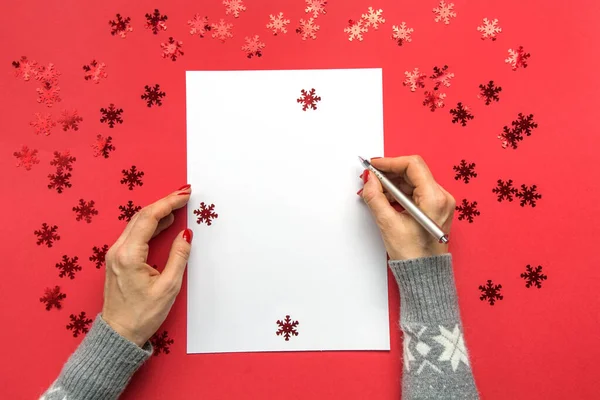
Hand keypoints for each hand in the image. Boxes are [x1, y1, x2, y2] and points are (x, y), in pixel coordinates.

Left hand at [102, 185, 192, 345]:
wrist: (118, 334)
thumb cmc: (143, 315)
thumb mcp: (168, 288)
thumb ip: (178, 257)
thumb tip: (186, 234)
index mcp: (129, 255)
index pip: (149, 218)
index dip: (169, 202)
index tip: (185, 194)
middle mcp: (118, 250)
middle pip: (141, 216)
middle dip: (164, 202)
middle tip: (184, 194)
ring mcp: (115, 254)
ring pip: (137, 223)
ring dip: (157, 212)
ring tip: (178, 205)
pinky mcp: (117, 260)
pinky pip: (134, 234)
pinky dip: (150, 224)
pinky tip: (163, 223)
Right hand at [359, 156, 454, 259]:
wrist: (425, 274)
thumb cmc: (413, 255)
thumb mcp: (389, 224)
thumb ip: (376, 198)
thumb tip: (369, 181)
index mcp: (434, 199)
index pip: (412, 166)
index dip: (390, 162)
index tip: (374, 165)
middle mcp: (442, 197)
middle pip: (413, 172)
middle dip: (389, 173)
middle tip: (370, 178)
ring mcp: (440, 203)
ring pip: (413, 182)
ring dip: (392, 184)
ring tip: (374, 192)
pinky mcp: (435, 209)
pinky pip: (416, 192)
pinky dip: (399, 193)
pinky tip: (385, 199)